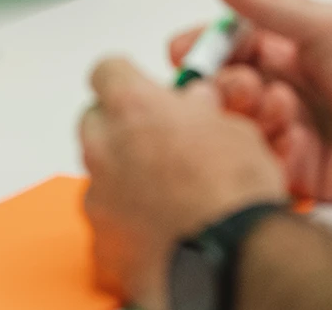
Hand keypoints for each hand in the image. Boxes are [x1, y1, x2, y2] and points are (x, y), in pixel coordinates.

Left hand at [79, 57, 288, 309]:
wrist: (233, 260)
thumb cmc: (235, 195)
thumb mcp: (234, 130)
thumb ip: (200, 111)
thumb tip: (195, 106)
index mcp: (133, 108)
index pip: (108, 72)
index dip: (129, 81)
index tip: (146, 92)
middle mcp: (104, 149)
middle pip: (96, 123)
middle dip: (122, 128)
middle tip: (159, 141)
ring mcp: (99, 200)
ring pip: (100, 175)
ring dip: (125, 177)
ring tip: (168, 194)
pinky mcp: (102, 246)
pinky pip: (107, 223)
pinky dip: (128, 223)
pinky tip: (162, 229)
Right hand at [166, 0, 331, 201]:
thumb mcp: (324, 25)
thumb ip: (265, 4)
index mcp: (282, 49)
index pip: (223, 49)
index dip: (203, 54)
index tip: (189, 56)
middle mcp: (282, 90)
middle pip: (223, 95)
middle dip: (224, 92)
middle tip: (246, 90)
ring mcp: (292, 132)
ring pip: (240, 134)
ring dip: (252, 123)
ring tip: (284, 114)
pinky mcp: (305, 174)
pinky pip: (267, 170)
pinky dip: (273, 157)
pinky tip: (298, 145)